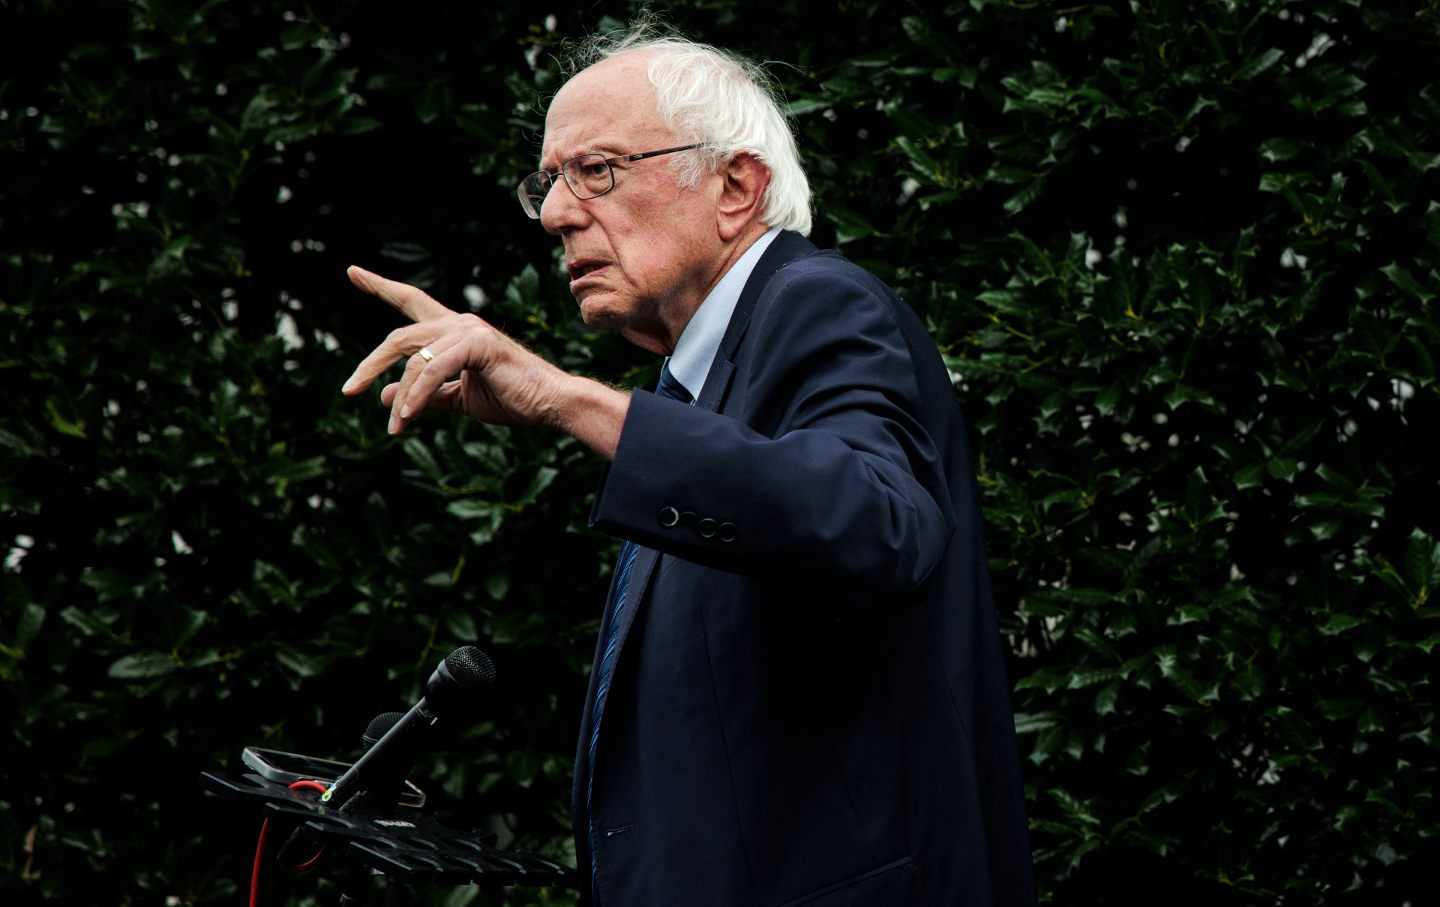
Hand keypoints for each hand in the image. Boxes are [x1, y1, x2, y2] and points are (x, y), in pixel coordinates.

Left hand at [340, 265, 571, 435]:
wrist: (550, 404)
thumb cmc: (512, 399)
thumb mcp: (458, 399)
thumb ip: (425, 395)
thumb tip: (384, 398)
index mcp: (455, 330)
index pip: (411, 302)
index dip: (381, 287)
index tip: (352, 271)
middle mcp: (459, 323)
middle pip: (400, 338)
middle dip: (370, 365)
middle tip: (348, 392)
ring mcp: (469, 330)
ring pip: (413, 359)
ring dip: (400, 396)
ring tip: (394, 427)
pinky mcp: (478, 345)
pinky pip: (433, 371)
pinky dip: (417, 395)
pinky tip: (407, 417)